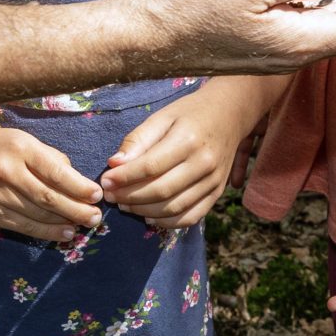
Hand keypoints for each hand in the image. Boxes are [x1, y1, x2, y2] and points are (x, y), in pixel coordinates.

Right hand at [0, 115, 102, 243]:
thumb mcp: (22, 139)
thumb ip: (49, 158)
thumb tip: (75, 178)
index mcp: (19, 149)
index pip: (56, 173)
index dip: (80, 188)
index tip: (97, 195)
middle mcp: (8, 173)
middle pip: (49, 198)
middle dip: (77, 210)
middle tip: (96, 217)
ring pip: (37, 214)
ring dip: (64, 223)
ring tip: (84, 226)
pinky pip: (23, 226)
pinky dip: (46, 232)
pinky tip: (63, 234)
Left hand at [101, 86, 247, 229]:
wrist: (230, 114)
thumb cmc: (190, 113)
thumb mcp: (162, 116)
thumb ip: (138, 140)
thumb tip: (114, 163)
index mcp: (188, 140)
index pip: (150, 166)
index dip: (124, 178)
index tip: (105, 181)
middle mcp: (204, 163)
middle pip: (161, 191)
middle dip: (129, 197)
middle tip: (111, 196)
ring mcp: (213, 181)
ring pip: (174, 208)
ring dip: (143, 211)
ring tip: (125, 205)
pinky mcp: (217, 193)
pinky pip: (191, 217)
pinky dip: (167, 222)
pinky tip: (148, 215)